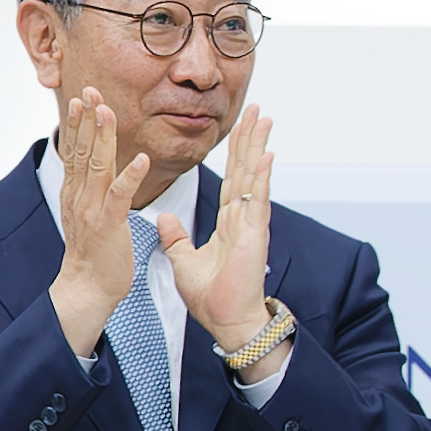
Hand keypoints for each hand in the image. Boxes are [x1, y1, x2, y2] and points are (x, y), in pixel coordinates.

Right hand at [46, 89, 153, 357]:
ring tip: (108, 111)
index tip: (83, 98)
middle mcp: (79, 197)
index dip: (79, 124)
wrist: (86, 289)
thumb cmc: (94, 256)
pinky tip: (140, 158)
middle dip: (86, 119)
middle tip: (89, 90)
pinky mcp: (107, 225)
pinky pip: (119, 195)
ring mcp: (91, 210)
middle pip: (82, 151)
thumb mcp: (87, 216)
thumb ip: (91, 192)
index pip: (76, 152)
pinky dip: (130, 175)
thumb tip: (96, 171)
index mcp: (75, 195)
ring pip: (97, 166)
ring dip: (103, 137)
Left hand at [168, 104, 275, 353]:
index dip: (235, 151)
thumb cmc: (212, 296)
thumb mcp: (183, 260)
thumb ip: (176, 237)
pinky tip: (267, 155)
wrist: (226, 321)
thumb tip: (163, 218)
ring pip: (254, 176)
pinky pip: (258, 199)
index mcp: (229, 221)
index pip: (232, 177)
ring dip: (258, 147)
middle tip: (256, 109)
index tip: (239, 126)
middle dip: (249, 138)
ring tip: (264, 119)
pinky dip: (262, 177)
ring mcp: (251, 223)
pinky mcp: (255, 234)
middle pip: (245, 169)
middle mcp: (243, 216)